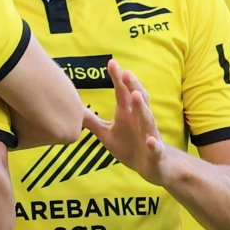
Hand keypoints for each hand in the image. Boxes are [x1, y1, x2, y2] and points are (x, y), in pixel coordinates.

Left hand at [82, 60, 172, 185]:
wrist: (152, 166)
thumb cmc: (130, 146)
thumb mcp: (107, 134)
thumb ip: (92, 121)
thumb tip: (74, 110)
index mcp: (128, 113)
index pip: (122, 92)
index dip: (118, 78)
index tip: (111, 63)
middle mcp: (140, 120)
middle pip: (138, 99)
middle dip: (132, 85)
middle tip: (125, 72)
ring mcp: (150, 134)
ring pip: (148, 119)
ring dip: (142, 107)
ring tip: (135, 95)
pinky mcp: (155, 152)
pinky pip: (155, 147)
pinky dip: (153, 144)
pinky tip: (150, 141)